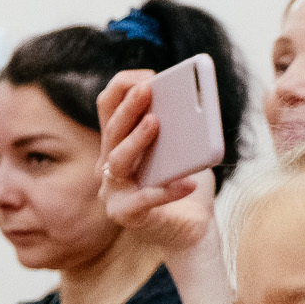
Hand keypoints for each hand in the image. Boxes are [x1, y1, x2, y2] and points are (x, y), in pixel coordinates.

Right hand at [100, 71, 216, 252]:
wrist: (194, 228)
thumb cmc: (188, 184)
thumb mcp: (187, 151)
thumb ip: (186, 131)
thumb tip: (196, 107)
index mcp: (120, 141)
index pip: (108, 106)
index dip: (123, 87)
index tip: (148, 76)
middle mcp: (110, 163)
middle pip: (112, 130)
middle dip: (129, 107)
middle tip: (148, 89)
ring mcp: (114, 190)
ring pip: (118, 161)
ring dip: (136, 140)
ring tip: (156, 123)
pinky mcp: (126, 214)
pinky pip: (143, 201)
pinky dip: (166, 191)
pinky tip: (188, 183)